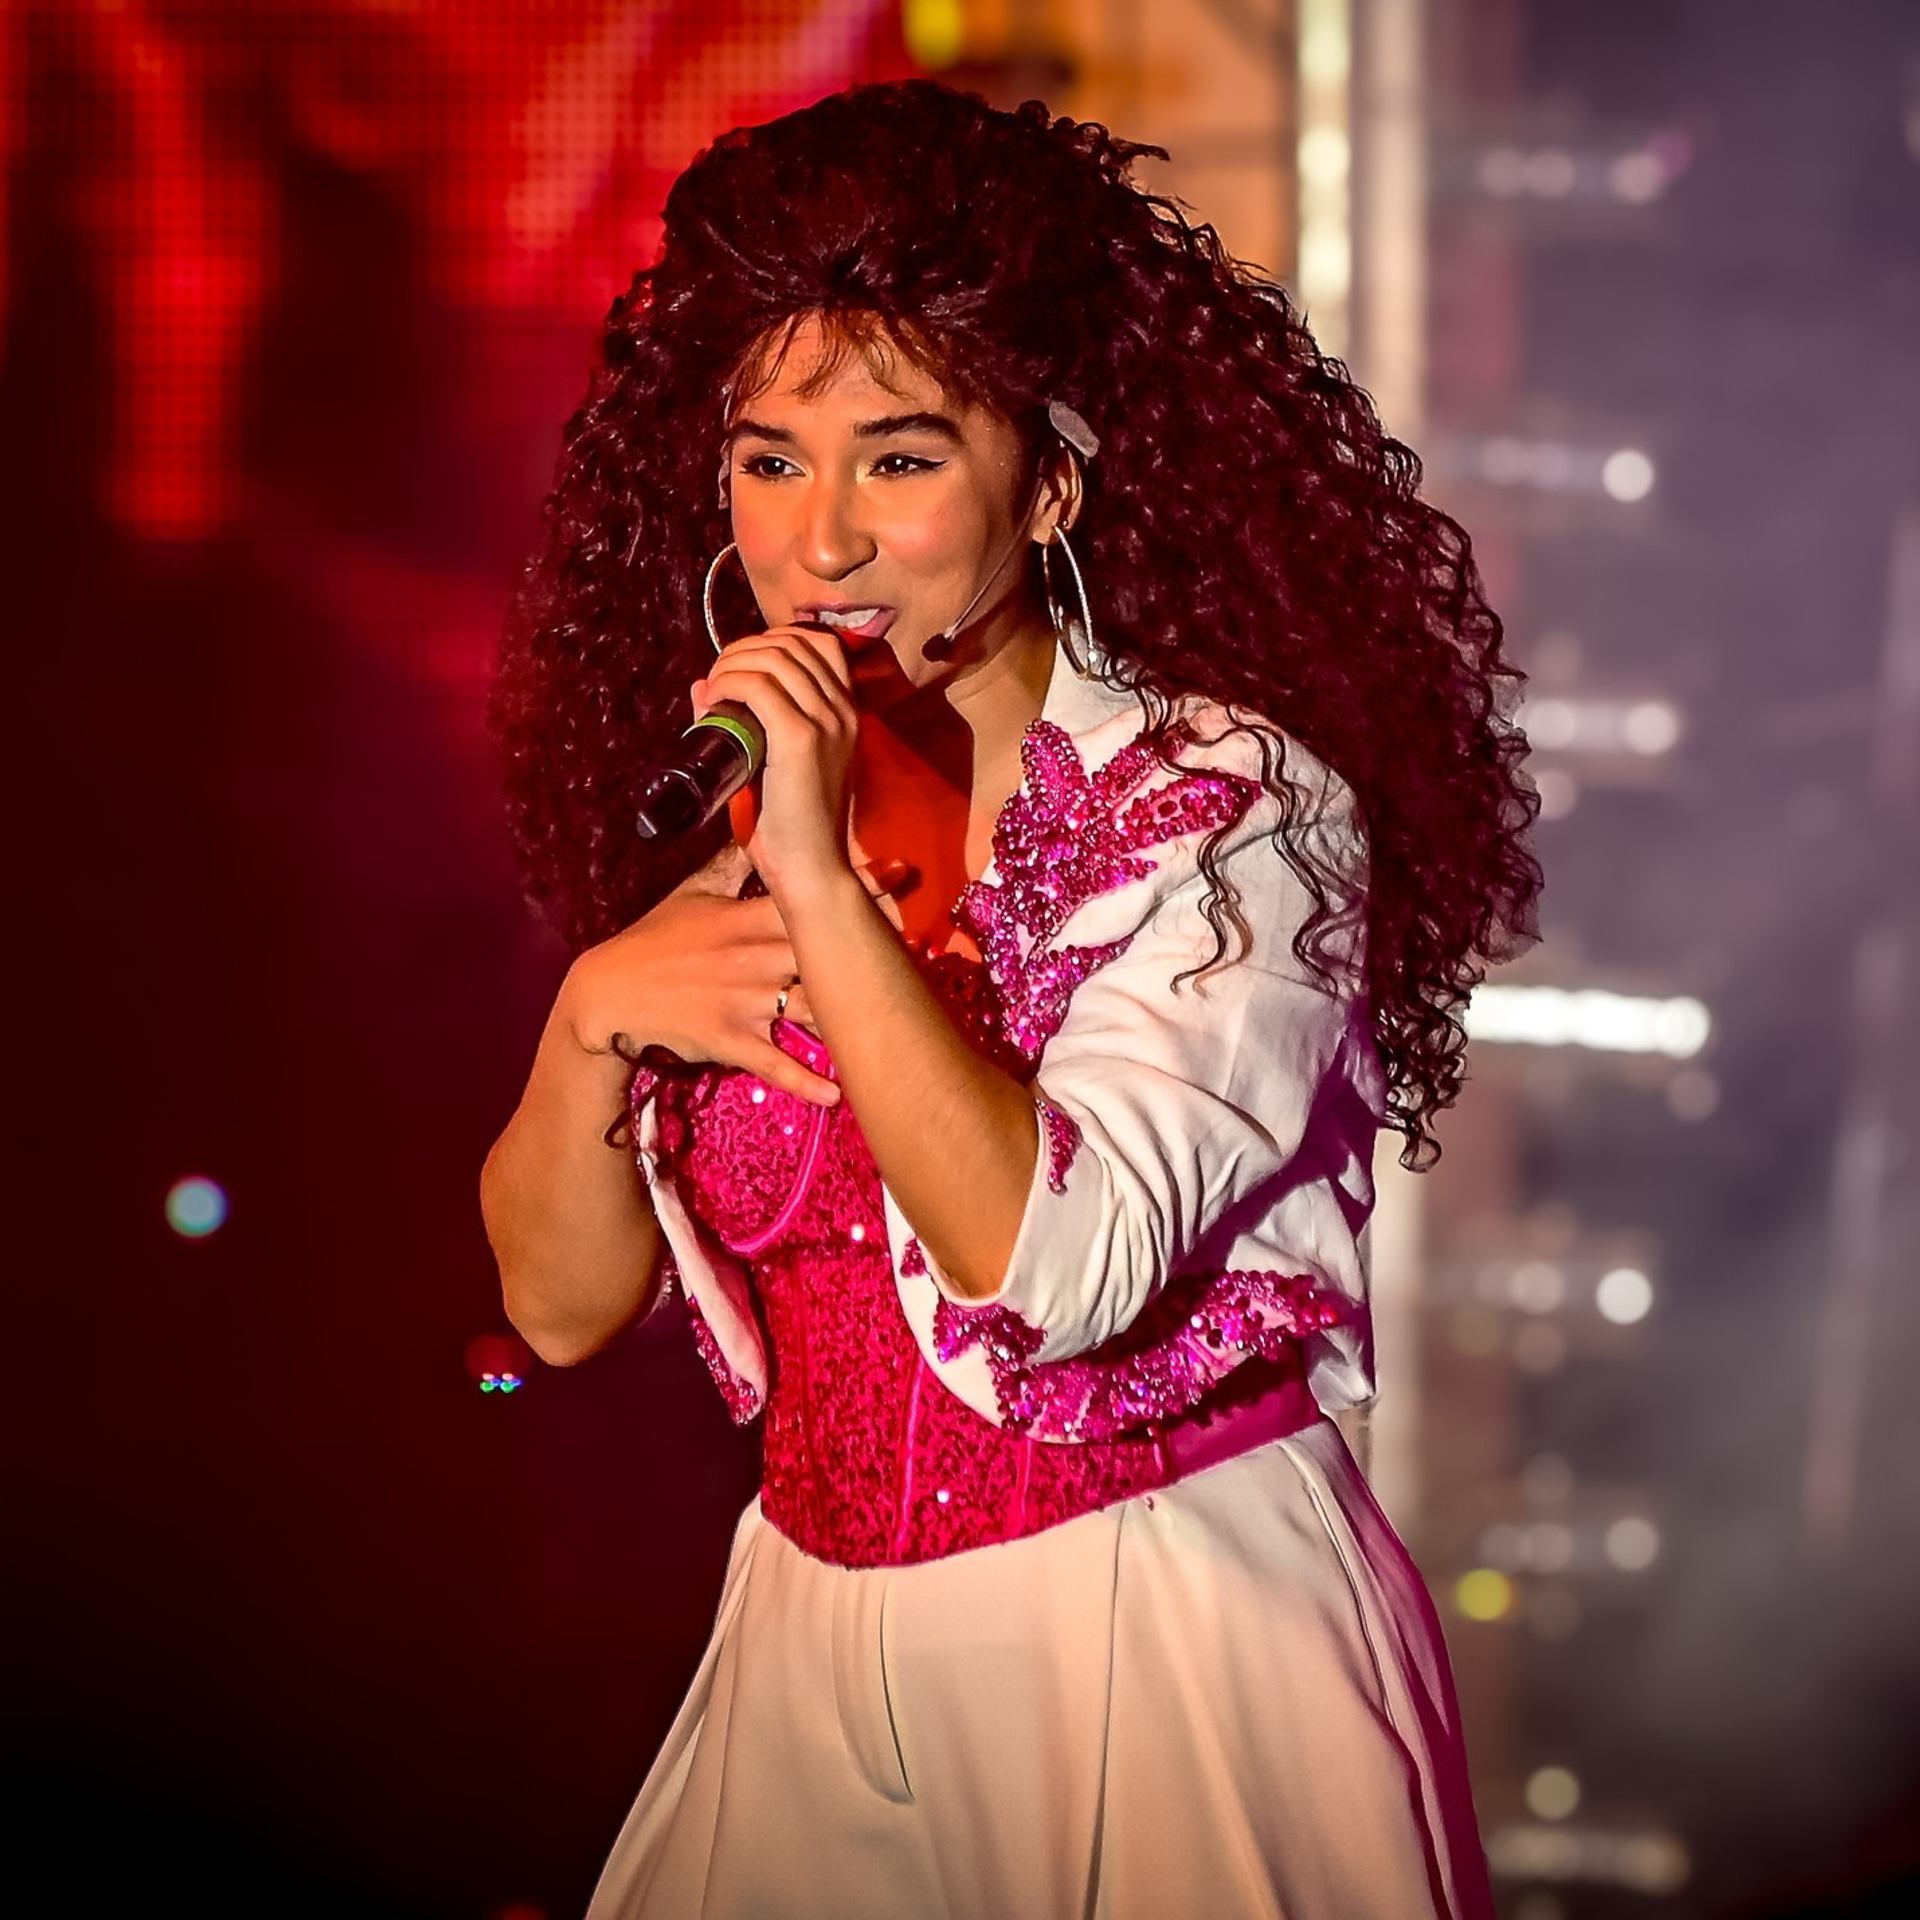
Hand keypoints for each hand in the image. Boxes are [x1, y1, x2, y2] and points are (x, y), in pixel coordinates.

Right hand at [560, 841, 916, 1106]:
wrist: (608, 995)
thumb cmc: (651, 941)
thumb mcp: (688, 894)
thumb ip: (728, 865)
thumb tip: (757, 830)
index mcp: (745, 919)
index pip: (808, 897)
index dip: (855, 885)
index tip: (899, 872)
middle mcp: (753, 959)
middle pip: (823, 950)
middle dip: (869, 946)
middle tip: (919, 942)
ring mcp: (745, 1002)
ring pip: (810, 1008)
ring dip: (851, 1016)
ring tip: (899, 1020)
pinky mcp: (732, 1041)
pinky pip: (776, 1064)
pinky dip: (807, 1082)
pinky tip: (841, 1094)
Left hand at [693, 624, 857, 904]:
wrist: (812, 870)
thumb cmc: (793, 827)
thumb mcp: (776, 764)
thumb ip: (749, 723)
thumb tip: (702, 687)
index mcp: (847, 714)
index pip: (820, 643)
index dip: (774, 640)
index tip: (742, 665)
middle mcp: (843, 711)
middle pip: (793, 643)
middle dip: (745, 649)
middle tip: (719, 677)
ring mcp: (826, 722)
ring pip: (774, 658)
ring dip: (733, 663)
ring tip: (714, 688)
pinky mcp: (801, 739)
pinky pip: (758, 687)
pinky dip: (729, 683)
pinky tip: (715, 699)